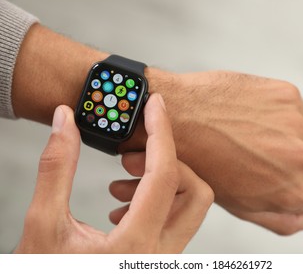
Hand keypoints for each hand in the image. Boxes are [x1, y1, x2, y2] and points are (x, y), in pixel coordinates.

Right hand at [15, 95, 212, 252]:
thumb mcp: (44, 225)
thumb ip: (57, 169)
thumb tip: (66, 123)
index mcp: (134, 248)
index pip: (164, 176)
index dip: (161, 133)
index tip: (156, 106)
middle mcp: (160, 256)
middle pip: (196, 193)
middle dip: (169, 163)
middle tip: (131, 157)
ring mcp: (163, 258)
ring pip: (189, 208)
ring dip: (161, 183)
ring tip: (119, 185)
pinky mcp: (159, 257)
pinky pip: (176, 221)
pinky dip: (157, 201)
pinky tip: (123, 206)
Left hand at [122, 69, 302, 233]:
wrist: (177, 119)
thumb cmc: (202, 165)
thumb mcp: (240, 205)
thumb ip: (283, 219)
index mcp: (295, 192)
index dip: (284, 184)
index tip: (264, 174)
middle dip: (290, 162)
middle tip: (256, 154)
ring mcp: (296, 123)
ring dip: (286, 135)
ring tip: (250, 134)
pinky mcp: (286, 94)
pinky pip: (294, 109)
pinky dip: (277, 112)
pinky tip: (249, 115)